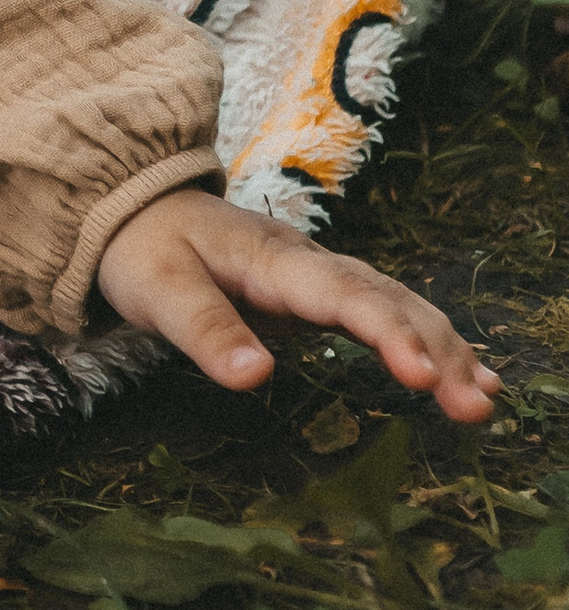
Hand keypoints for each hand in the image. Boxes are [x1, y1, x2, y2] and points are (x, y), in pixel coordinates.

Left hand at [96, 187, 498, 422]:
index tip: (422, 375)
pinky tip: (466, 370)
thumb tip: (253, 377)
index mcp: (271, 258)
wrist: (128, 203)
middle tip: (471, 406)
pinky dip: (430, 338)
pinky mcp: (318, 289)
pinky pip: (384, 309)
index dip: (385, 332)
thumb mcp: (155, 288)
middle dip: (435, 348)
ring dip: (443, 345)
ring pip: (395, 301)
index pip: (341, 294)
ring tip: (481, 398)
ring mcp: (317, 272)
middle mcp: (306, 260)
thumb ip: (202, 329)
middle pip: (384, 298)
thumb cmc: (144, 248)